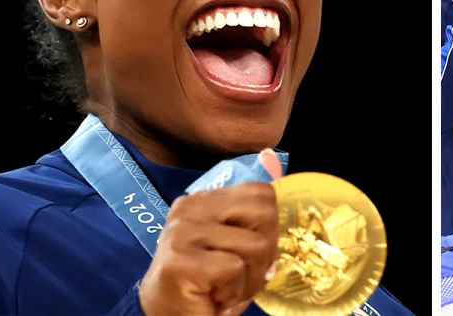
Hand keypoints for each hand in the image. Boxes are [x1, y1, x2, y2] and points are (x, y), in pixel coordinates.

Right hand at [139, 149, 284, 315]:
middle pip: (265, 214)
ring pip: (254, 245)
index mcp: (203, 198)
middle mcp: (189, 208)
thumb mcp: (236, 240)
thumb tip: (271, 157)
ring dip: (250, 278)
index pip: (262, 192)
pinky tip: (215, 295)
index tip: (252, 252)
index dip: (269, 227)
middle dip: (266, 251)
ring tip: (227, 287)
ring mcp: (182, 232)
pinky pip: (234, 268)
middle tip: (244, 273)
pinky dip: (233, 290)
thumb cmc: (208, 282)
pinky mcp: (180, 260)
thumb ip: (253, 207)